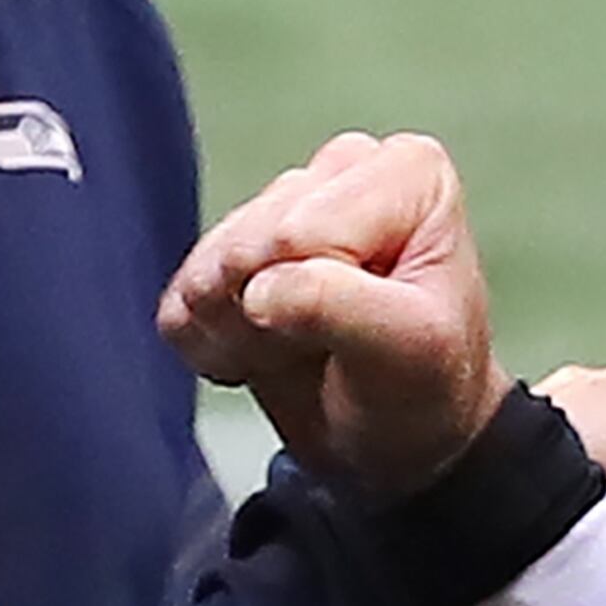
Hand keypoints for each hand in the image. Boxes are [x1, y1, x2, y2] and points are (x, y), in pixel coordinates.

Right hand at [160, 132, 514, 497]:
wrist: (397, 435)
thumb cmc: (426, 385)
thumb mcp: (411, 353)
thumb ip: (338, 306)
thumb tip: (257, 289)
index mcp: (408, 172)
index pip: (302, 230)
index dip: (314, 297)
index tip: (360, 333)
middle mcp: (344, 170)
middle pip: (249, 243)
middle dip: (269, 314)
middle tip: (325, 348)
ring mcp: (283, 204)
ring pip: (208, 270)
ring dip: (241, 333)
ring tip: (300, 350)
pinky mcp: (232, 247)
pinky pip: (180, 299)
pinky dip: (212, 344)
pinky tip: (265, 351)